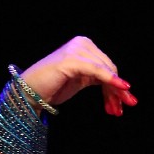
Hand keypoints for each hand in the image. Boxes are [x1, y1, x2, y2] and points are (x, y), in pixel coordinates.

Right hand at [18, 35, 137, 116]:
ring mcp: (76, 50)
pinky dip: (110, 79)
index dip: (117, 86)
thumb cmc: (54, 87)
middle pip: (109, 68)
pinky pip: (96, 70)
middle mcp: (82, 43)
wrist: (30, 92)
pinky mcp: (72, 60)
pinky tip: (122, 88)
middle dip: (117, 91)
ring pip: (105, 70)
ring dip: (114, 91)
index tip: (122, 105)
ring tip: (117, 110)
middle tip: (120, 110)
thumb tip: (120, 88)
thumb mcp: (81, 80)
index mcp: (85, 46)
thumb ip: (98, 78)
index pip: (108, 65)